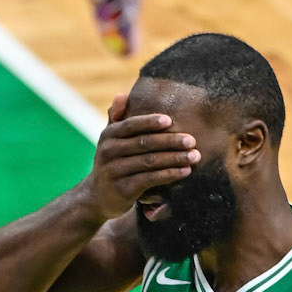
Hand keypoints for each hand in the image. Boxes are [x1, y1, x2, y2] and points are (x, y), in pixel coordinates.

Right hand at [83, 95, 200, 222]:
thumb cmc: (111, 163)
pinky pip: (150, 180)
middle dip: (170, 141)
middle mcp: (110, 152)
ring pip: (150, 162)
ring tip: (194, 157)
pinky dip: (169, 175)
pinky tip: (185, 172)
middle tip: (192, 140)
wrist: (96, 197)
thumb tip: (123, 94)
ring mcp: (115, 171)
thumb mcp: (110, 139)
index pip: (132, 125)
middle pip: (144, 143)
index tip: (170, 121)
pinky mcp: (123, 190)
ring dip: (174, 159)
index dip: (151, 122)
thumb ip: (117, 118)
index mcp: (109, 135)